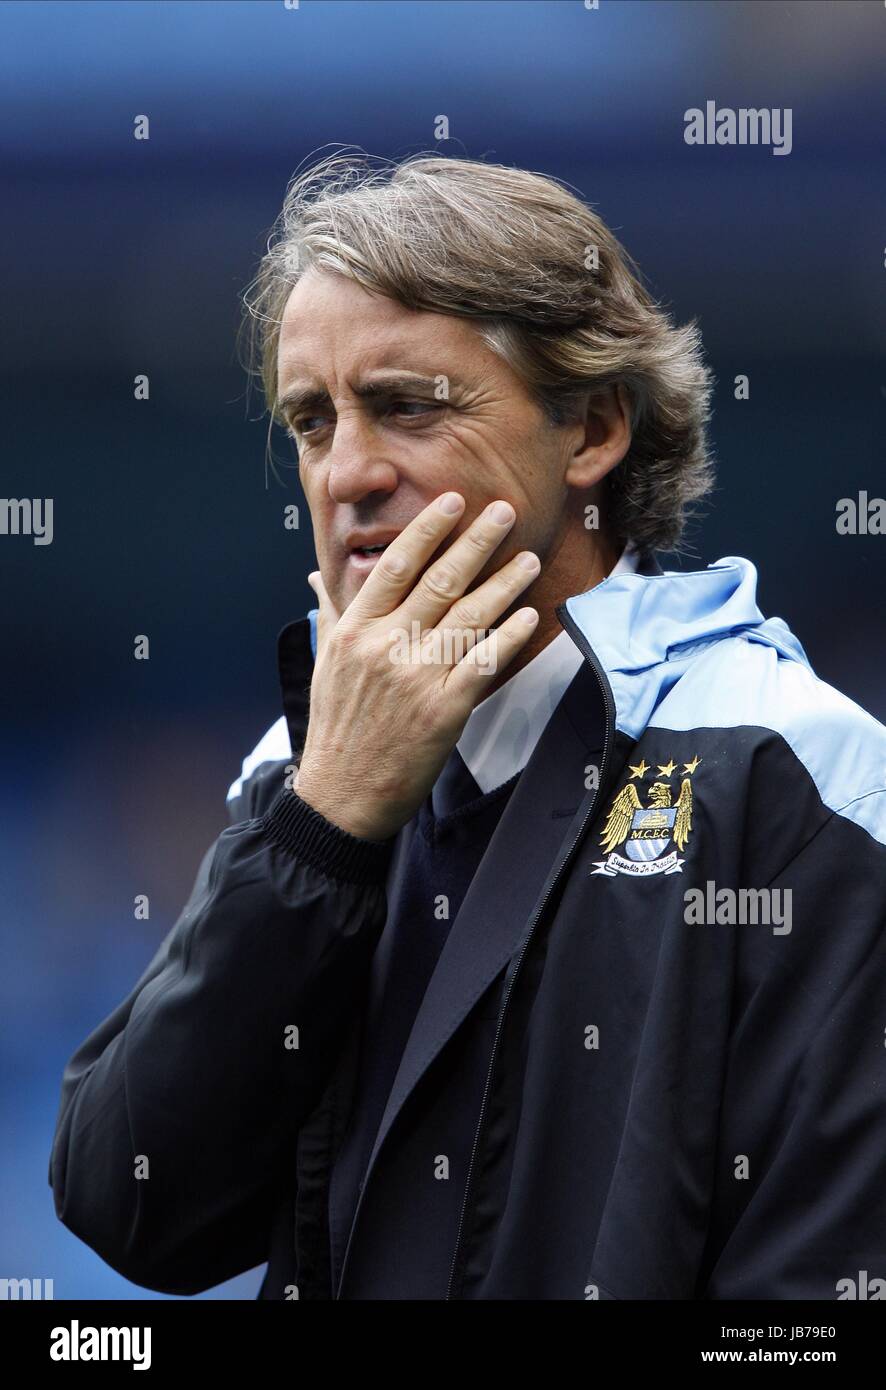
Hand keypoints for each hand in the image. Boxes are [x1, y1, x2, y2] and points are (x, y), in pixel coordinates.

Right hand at [296, 493, 539, 839]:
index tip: (453, 502)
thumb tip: (315, 575)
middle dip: (476, 542)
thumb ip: (331, 613)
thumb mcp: (326, 663)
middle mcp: (386, 646)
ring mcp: (416, 678)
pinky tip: (528, 615)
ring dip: (504, 583)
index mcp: (356, 630)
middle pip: (439, 581)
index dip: (428, 529)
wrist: (343, 794)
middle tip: (504, 511)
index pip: (395, 565)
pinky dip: (508, 636)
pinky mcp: (444, 710)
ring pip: (469, 617)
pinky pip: (484, 663)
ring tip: (528, 558)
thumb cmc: (335, 727)